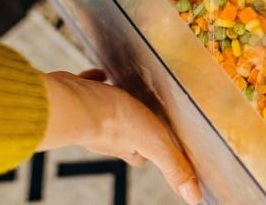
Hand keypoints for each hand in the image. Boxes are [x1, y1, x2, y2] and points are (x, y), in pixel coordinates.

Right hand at [41, 70, 200, 203]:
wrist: (72, 101)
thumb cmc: (110, 121)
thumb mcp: (155, 143)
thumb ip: (174, 167)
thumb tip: (194, 198)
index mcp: (127, 146)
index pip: (143, 156)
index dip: (153, 150)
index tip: (163, 143)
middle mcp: (107, 134)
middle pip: (124, 133)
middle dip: (134, 123)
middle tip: (147, 110)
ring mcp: (91, 114)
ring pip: (105, 110)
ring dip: (115, 102)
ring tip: (126, 89)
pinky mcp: (78, 95)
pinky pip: (88, 88)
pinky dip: (95, 82)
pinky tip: (101, 74)